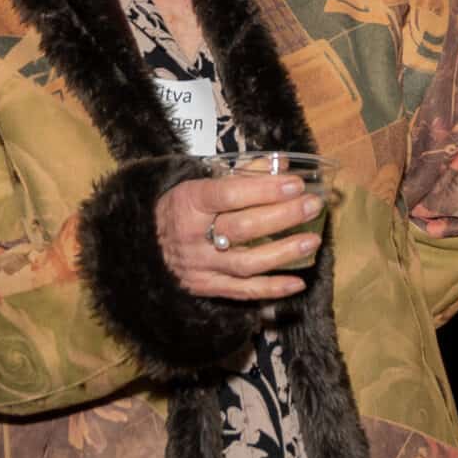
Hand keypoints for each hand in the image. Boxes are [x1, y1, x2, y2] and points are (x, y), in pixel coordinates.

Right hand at [155, 172, 322, 302]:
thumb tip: (283, 165)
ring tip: (313, 241)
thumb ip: (242, 174)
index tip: (296, 184)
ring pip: (247, 263)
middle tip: (313, 205)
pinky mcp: (206, 287)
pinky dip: (273, 289)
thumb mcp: (201, 183)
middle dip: (283, 216)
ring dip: (284, 253)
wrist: (145, 243)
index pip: (229, 194)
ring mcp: (200, 265)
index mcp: (189, 201)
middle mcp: (193, 235)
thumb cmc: (182, 207)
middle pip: (243, 228)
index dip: (265, 189)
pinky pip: (243, 291)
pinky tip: (298, 282)